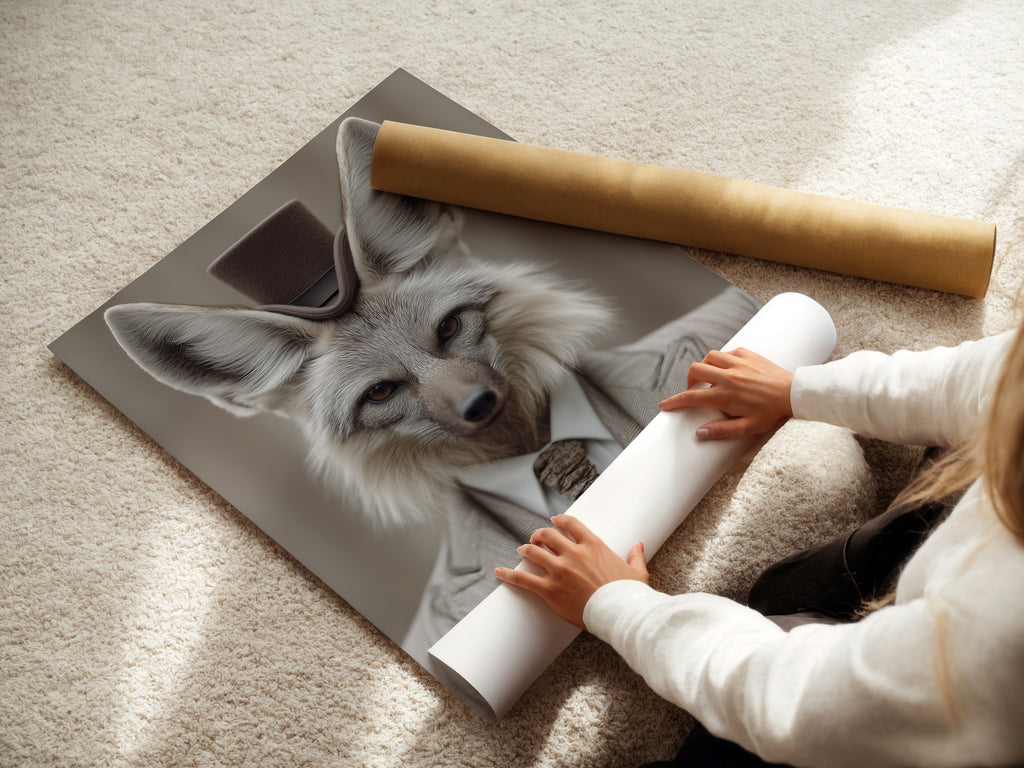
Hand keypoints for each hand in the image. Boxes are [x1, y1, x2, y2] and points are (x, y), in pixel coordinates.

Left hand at [494, 515, 647, 629]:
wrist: (620, 613)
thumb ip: (635, 556)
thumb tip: (639, 545)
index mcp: (593, 545)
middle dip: (539, 535)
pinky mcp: (549, 589)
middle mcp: (573, 553)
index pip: (570, 524)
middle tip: (535, 538)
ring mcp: (559, 571)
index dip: (559, 520)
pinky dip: (509, 574)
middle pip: (547, 535)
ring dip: (525, 549)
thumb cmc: (629, 594)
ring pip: (533, 552)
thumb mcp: (636, 572)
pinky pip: (523, 579)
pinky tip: (499, 571)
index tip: (553, 521)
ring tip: (521, 550)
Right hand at [658, 347, 793, 439]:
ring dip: (705, 367)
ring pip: (709, 357)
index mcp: (725, 395)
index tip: (664, 405)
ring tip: (711, 378)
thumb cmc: (772, 413)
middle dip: (689, 380)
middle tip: (695, 391)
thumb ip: (722, 430)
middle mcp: (728, 376)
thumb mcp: (747, 428)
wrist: (794, 394)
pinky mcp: (748, 354)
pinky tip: (728, 369)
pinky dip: (723, 359)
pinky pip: (727, 352)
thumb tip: (699, 433)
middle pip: (695, 370)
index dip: (674, 402)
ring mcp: (738, 363)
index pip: (691, 397)